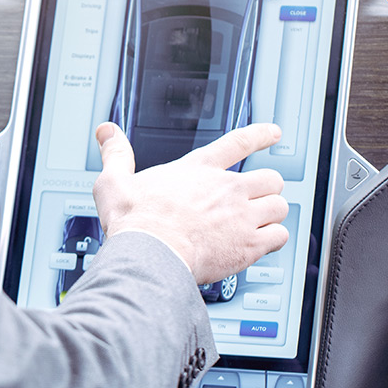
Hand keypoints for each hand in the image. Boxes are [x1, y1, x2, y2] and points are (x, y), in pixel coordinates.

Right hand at [92, 122, 289, 284]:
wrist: (150, 254)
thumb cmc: (135, 221)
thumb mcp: (114, 181)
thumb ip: (115, 154)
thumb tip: (107, 132)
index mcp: (198, 170)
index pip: (238, 142)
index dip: (260, 135)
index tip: (273, 133)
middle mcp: (226, 188)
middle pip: (270, 178)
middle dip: (267, 188)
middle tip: (258, 198)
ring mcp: (241, 215)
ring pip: (280, 206)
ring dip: (273, 214)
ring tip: (263, 222)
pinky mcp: (249, 244)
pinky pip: (279, 236)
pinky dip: (274, 240)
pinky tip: (263, 244)